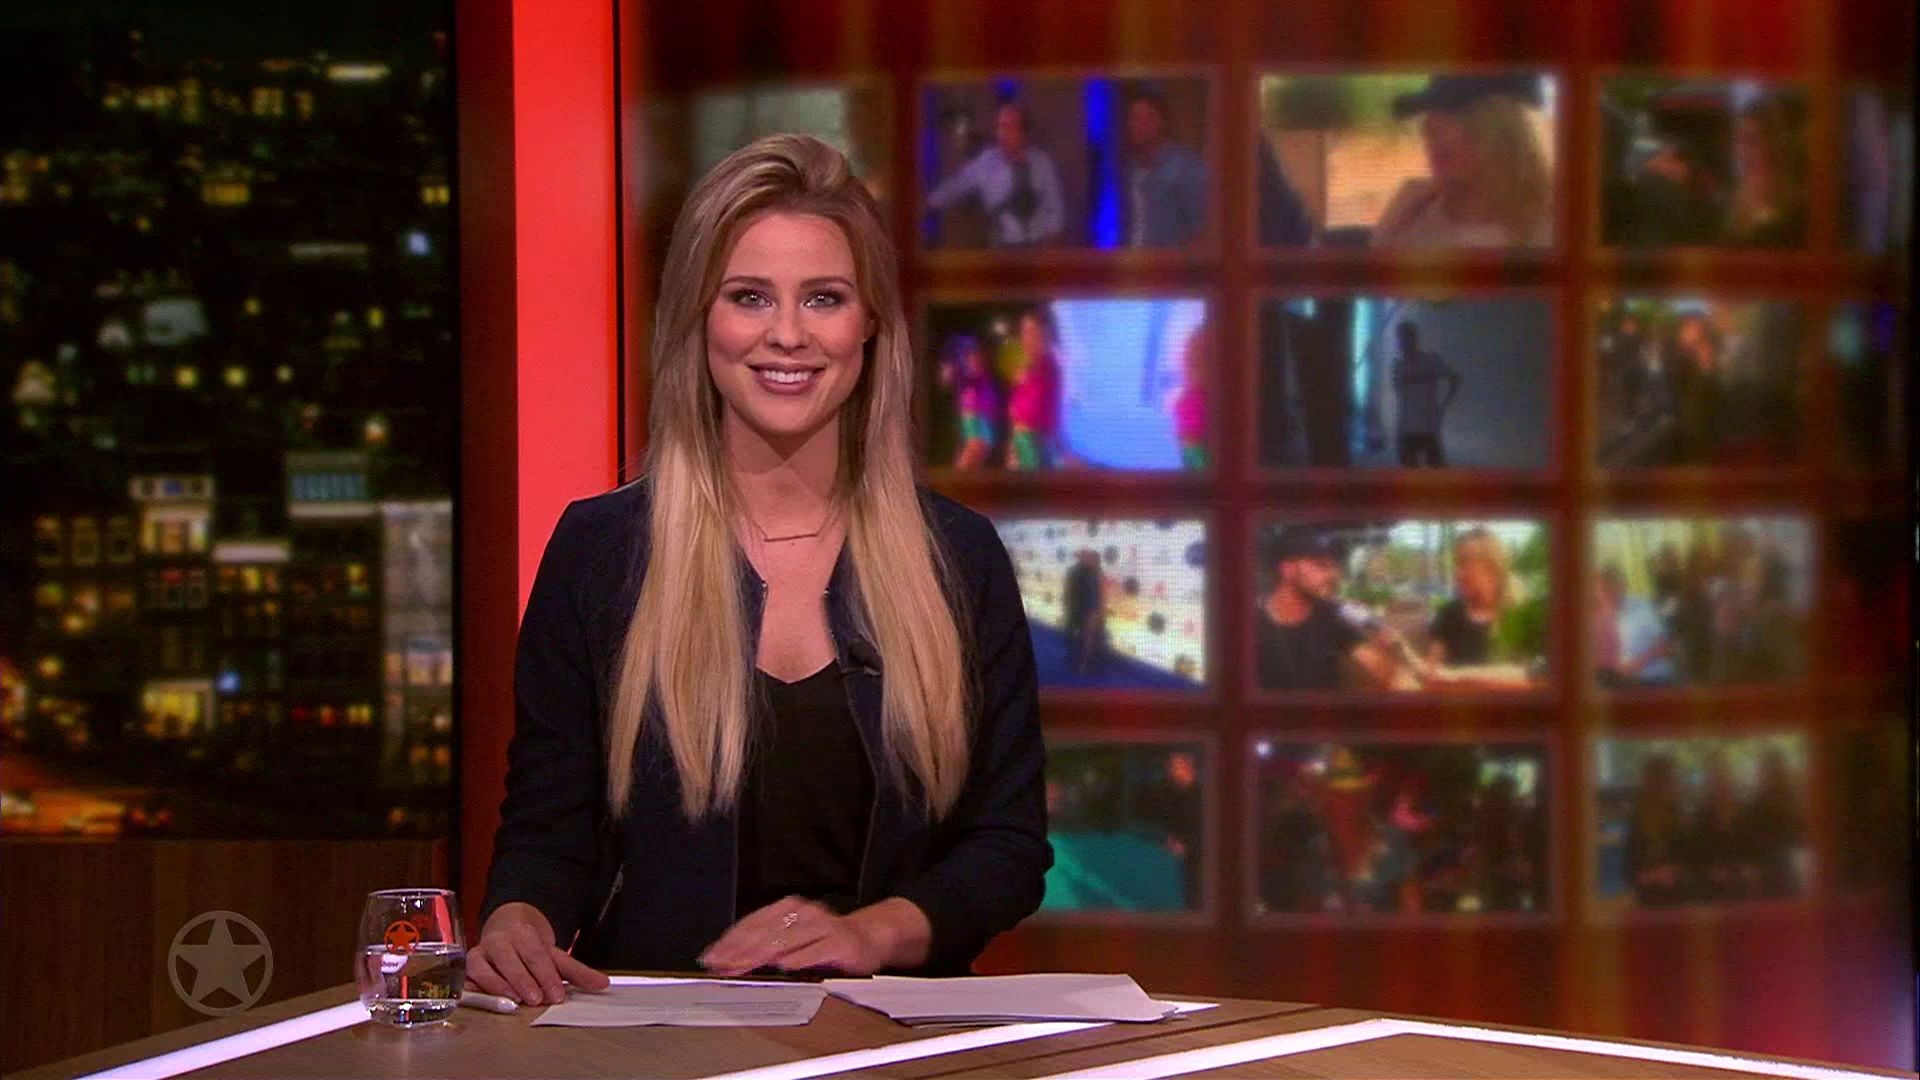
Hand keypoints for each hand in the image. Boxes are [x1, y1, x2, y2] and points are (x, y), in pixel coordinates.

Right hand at [467, 901, 609, 1004]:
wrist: (507, 923)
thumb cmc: (531, 946)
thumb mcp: (555, 954)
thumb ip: (577, 972)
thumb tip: (603, 985)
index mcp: (523, 932)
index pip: (536, 954)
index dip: (546, 975)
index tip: (557, 995)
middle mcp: (499, 940)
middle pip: (510, 959)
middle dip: (523, 980)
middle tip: (536, 1000)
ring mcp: (481, 952)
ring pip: (483, 967)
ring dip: (497, 985)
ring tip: (513, 1002)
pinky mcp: (468, 966)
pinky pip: (467, 977)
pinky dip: (474, 989)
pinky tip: (485, 1001)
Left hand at [699, 896, 927, 976]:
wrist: (869, 937)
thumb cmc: (826, 940)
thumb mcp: (794, 937)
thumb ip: (767, 944)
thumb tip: (730, 958)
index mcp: (789, 909)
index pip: (752, 924)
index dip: (730, 941)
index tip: (712, 956)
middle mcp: (804, 913)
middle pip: (765, 932)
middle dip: (739, 950)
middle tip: (720, 965)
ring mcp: (823, 926)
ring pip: (786, 940)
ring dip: (761, 955)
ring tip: (742, 966)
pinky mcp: (840, 942)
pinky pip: (817, 950)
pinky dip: (800, 958)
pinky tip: (784, 966)